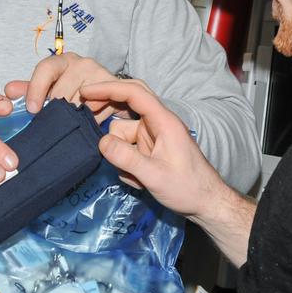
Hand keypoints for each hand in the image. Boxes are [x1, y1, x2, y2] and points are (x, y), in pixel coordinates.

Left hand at [5, 53, 147, 122]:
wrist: (110, 94)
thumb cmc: (74, 91)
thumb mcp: (51, 90)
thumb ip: (30, 90)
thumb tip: (9, 90)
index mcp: (62, 61)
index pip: (46, 68)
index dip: (36, 89)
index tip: (32, 110)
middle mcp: (82, 63)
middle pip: (61, 92)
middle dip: (55, 112)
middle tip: (54, 123)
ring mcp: (100, 74)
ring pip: (78, 105)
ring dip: (72, 119)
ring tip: (72, 122)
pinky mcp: (114, 88)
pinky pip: (96, 111)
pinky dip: (89, 120)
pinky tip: (88, 121)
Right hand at [79, 80, 227, 219]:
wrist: (206, 203)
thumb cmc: (187, 187)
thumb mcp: (154, 175)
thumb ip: (126, 158)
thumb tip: (101, 142)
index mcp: (163, 120)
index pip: (134, 93)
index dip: (108, 88)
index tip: (85, 92)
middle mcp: (157, 123)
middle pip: (127, 105)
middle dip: (107, 110)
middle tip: (86, 117)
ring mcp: (153, 136)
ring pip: (123, 133)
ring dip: (120, 152)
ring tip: (132, 177)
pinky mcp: (150, 149)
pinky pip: (128, 148)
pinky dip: (126, 163)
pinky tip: (138, 181)